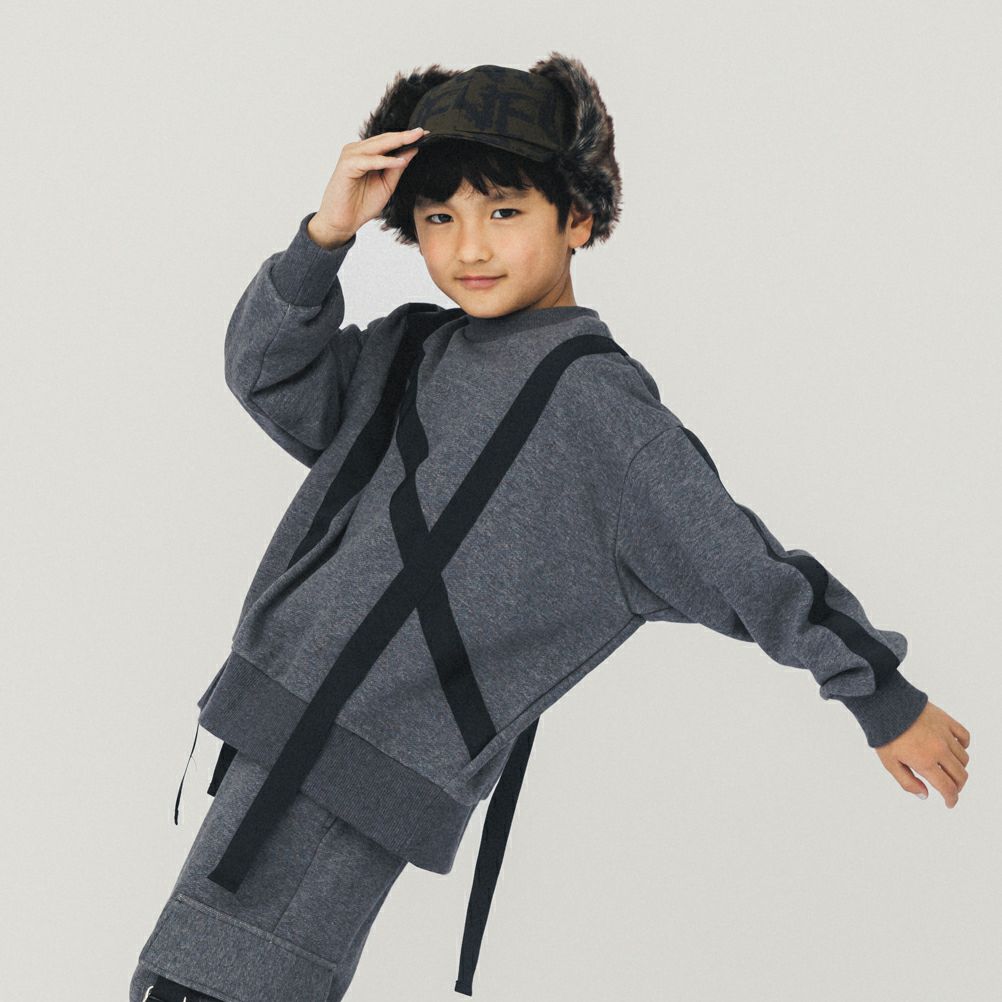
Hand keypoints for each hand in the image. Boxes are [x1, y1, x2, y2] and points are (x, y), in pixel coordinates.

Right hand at [310, 127, 428, 243]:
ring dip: (397, 143)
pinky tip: (399, 161)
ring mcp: (351, 156)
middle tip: (423, 132)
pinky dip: (385, 161)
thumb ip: (397, 168)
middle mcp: (358, 151)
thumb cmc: (361, 205)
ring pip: (377, 146)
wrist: (343, 222)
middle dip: (405, 136)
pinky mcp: (347, 165)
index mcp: (366, 154)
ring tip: (415, 140)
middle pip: (384, 139)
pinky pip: (370, 160)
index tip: (425, 135)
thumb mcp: (387, 185)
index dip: (406, 138)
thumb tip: (412, 151)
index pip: (388, 142)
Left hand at [874, 701, 969, 807]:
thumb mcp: (889, 763)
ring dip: (959, 768)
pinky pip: (965, 736)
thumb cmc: (884, 734)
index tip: (949, 803)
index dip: (951, 799)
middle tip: (949, 787)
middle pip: (960, 775)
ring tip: (948, 768)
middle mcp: (939, 750)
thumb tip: (925, 795)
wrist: (884, 705)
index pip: (948, 788)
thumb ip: (907, 782)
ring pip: (964, 758)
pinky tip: (955, 748)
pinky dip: (964, 746)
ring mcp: (945, 734)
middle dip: (957, 786)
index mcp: (925, 762)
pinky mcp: (946, 720)